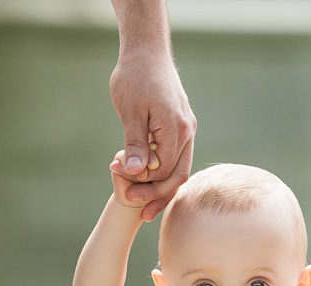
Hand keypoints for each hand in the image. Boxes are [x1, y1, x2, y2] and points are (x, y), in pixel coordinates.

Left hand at [109, 51, 195, 220]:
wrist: (147, 51)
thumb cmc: (134, 76)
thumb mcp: (129, 111)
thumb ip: (135, 144)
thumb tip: (135, 172)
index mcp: (176, 129)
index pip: (165, 171)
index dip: (145, 185)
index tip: (123, 188)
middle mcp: (187, 131)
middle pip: (178, 175)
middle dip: (158, 196)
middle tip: (137, 210)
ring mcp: (187, 129)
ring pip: (179, 168)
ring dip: (162, 187)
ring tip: (143, 203)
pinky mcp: (181, 126)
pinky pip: (177, 157)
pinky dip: (164, 172)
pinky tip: (148, 181)